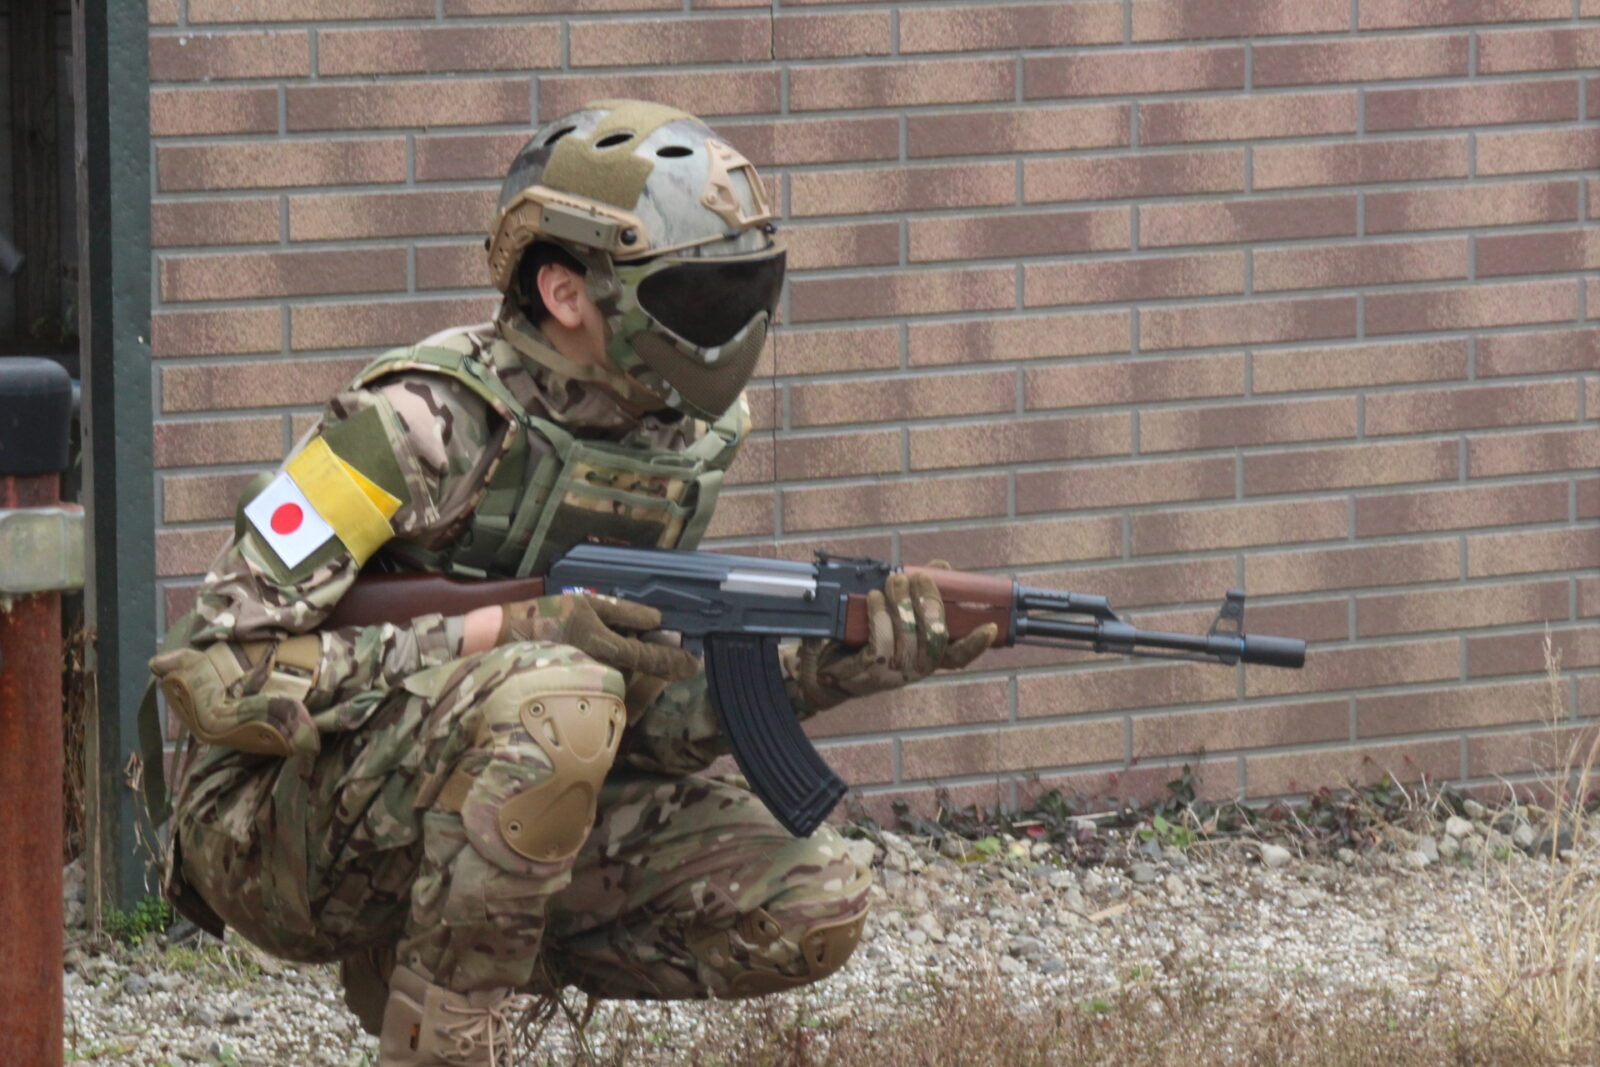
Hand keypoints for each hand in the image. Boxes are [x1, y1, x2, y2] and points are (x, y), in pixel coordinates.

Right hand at [497, 594, 699, 681]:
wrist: (500, 641)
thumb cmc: (546, 617)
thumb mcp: (588, 604)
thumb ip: (624, 612)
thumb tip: (656, 620)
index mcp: (604, 646)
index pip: (649, 659)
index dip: (674, 662)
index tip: (693, 663)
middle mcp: (599, 673)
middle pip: (642, 678)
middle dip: (660, 669)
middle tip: (680, 661)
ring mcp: (589, 690)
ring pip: (628, 688)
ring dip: (644, 678)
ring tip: (654, 665)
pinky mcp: (578, 700)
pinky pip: (609, 695)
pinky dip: (623, 686)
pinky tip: (625, 675)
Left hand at [790, 571, 995, 712]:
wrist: (819, 663)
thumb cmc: (860, 635)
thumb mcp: (892, 612)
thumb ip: (917, 592)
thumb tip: (942, 566)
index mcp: (925, 656)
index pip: (958, 656)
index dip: (977, 643)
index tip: (990, 626)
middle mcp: (913, 669)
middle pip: (936, 639)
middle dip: (930, 603)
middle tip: (917, 577)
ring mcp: (891, 673)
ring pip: (908, 637)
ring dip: (902, 603)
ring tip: (893, 581)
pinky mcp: (868, 672)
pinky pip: (881, 642)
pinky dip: (879, 616)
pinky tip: (874, 598)